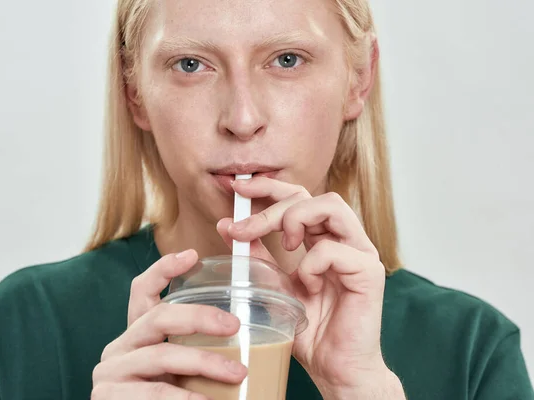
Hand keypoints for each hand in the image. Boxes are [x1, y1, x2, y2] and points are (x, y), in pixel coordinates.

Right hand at [91, 250, 246, 399]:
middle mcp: (120, 346)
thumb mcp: (181, 369)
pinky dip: (185, 398)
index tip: (192, 255)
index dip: (163, 269)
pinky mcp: (108, 395)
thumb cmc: (169, 397)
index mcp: (137, 334)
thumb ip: (197, 349)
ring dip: (204, 362)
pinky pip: (155, 393)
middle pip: (158, 317)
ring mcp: (111, 371)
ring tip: (237, 372)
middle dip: (198, 316)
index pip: (142, 291)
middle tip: (234, 325)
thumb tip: (242, 332)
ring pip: (161, 355)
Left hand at [217, 177, 402, 397]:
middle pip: (310, 196)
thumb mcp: (274, 286)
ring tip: (284, 248)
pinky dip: (311, 264)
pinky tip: (308, 285)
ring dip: (295, 221)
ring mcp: (359, 253)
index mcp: (323, 239)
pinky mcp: (368, 271)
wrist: (334, 367)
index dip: (269, 187)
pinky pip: (332, 249)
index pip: (298, 197)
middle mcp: (344, 240)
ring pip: (330, 206)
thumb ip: (258, 256)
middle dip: (271, 206)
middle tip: (243, 229)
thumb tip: (227, 226)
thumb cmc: (310, 329)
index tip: (238, 187)